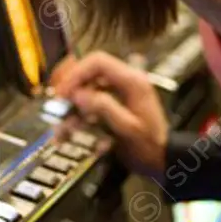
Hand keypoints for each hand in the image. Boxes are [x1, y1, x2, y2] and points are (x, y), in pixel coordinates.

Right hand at [51, 51, 169, 177]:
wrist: (161, 160)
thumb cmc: (150, 146)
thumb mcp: (127, 128)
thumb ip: (103, 107)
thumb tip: (79, 94)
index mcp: (132, 81)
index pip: (98, 61)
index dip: (77, 73)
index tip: (63, 91)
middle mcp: (126, 82)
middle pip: (90, 70)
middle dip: (72, 87)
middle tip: (58, 103)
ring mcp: (120, 92)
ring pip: (88, 87)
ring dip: (73, 104)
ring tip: (64, 125)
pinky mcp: (115, 103)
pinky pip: (91, 102)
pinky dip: (80, 114)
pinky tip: (71, 129)